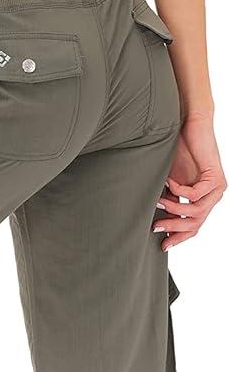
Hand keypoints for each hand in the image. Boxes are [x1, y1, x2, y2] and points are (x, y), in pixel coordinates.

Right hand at [152, 115, 226, 249]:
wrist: (189, 125)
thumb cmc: (178, 149)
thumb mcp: (170, 181)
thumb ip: (168, 199)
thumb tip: (155, 219)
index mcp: (203, 199)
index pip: (194, 226)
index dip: (178, 237)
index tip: (163, 245)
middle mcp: (213, 196)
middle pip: (195, 224)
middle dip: (173, 228)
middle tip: (155, 228)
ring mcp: (217, 189)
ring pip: (196, 212)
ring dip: (173, 209)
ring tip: (158, 201)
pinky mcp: (216, 178)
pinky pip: (194, 194)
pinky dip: (178, 190)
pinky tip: (168, 181)